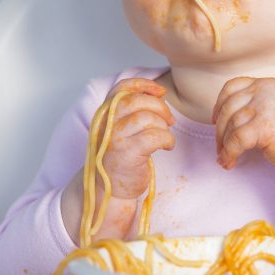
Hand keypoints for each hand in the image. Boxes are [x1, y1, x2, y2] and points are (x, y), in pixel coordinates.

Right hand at [98, 78, 174, 200]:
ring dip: (163, 126)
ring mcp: (115, 139)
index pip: (121, 88)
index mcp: (105, 114)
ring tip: (165, 136)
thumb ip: (132, 110)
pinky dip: (167, 140)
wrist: (110, 190)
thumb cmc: (121, 158)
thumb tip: (158, 93)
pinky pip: (155, 137)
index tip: (160, 91)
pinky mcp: (127, 154)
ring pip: (146, 118)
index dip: (143, 84)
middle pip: (136, 100)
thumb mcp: (121, 129)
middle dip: (159, 107)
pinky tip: (167, 147)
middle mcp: (106, 124)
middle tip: (169, 120)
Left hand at [212, 76, 274, 170]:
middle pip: (228, 107)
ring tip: (226, 159)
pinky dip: (228, 154)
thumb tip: (222, 117)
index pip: (232, 87)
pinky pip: (235, 140)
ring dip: (223, 145)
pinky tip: (229, 163)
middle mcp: (265, 90)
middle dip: (220, 131)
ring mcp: (264, 106)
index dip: (219, 104)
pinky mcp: (264, 126)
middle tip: (220, 148)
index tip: (215, 121)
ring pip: (230, 125)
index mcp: (267, 84)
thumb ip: (255, 104)